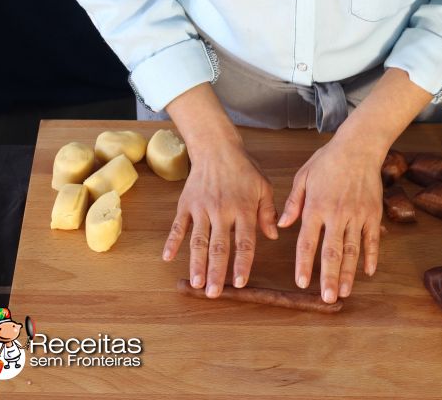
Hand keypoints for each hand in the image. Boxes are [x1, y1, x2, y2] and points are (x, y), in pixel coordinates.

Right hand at [162, 141, 277, 296]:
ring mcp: (201, 208)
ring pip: (198, 240)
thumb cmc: (243, 169)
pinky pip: (178, 226)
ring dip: (196, 263)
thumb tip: (273, 235)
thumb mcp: (263, 187)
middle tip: (213, 293)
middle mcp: (222, 211)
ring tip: (196, 283)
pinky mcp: (186, 204)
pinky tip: (167, 257)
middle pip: (218, 246)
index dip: (242, 264)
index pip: (244, 242)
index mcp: (243, 209)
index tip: (239, 283)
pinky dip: (172, 241)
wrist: (216, 148)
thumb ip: (268, 212)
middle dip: (215, 272)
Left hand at [276, 68, 431, 302]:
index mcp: (316, 207)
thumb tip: (281, 224)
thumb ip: (292, 202)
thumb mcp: (303, 177)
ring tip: (345, 292)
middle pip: (332, 252)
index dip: (304, 264)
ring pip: (353, 250)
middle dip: (330, 277)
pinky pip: (372, 239)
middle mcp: (336, 215)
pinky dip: (372, 256)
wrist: (359, 147)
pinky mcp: (373, 214)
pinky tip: (368, 272)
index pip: (308, 242)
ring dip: (349, 273)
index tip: (302, 283)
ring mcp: (357, 215)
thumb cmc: (327, 161)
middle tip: (328, 298)